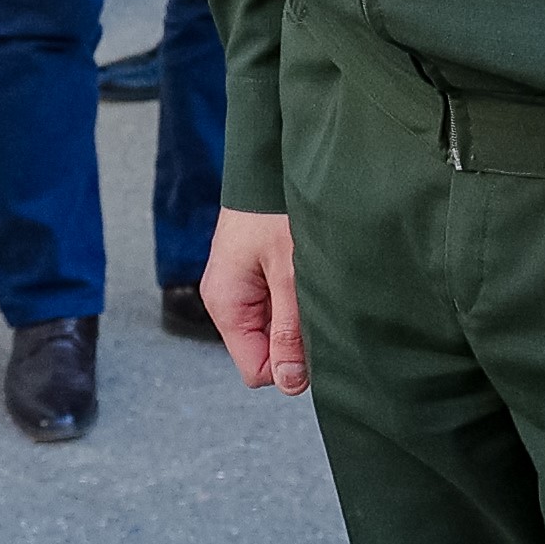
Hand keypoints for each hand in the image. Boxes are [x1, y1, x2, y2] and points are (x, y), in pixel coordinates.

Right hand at [204, 208, 306, 394]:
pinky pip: (280, 306)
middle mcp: (229, 300)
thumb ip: (289, 331)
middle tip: (318, 300)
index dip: (288, 363)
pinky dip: (299, 298)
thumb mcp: (290, 273)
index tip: (314, 333)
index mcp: (226, 304)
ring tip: (313, 280)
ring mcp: (243, 287)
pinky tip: (310, 273)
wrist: (270, 160)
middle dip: (297, 338)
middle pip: (267, 351)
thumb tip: (290, 383)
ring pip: (277, 330)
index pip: (256, 370)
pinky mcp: (258, 274)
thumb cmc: (276, 207)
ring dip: (301, 315)